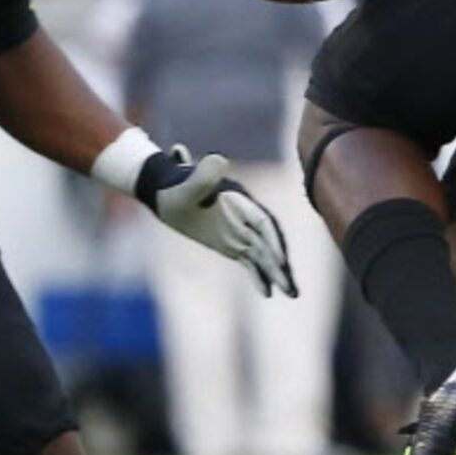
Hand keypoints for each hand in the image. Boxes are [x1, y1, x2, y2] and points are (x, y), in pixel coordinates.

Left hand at [135, 148, 297, 297]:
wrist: (163, 190)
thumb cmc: (173, 187)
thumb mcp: (185, 184)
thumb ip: (202, 175)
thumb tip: (220, 160)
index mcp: (239, 202)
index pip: (262, 223)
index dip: (273, 241)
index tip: (281, 261)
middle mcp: (244, 217)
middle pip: (269, 243)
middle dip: (281, 265)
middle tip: (292, 289)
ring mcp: (239, 231)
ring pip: (263, 254)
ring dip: (277, 273)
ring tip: (291, 295)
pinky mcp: (231, 243)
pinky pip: (250, 260)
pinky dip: (259, 275)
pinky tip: (267, 292)